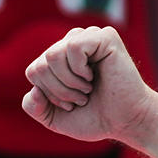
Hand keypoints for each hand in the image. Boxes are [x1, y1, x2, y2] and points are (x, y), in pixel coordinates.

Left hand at [21, 26, 156, 145]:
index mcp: (58, 59)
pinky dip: (80, 69)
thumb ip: (34, 107)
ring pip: (53, 55)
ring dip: (69, 83)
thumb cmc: (93, 117)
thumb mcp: (54, 118)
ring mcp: (87, 37)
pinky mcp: (104, 36)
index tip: (70, 104)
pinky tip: (93, 75)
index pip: (34, 71)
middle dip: (59, 91)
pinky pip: (74, 46)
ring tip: (87, 88)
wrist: (124, 121)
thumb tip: (33, 90)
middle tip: (81, 98)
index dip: (48, 95)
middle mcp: (71, 44)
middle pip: (41, 64)